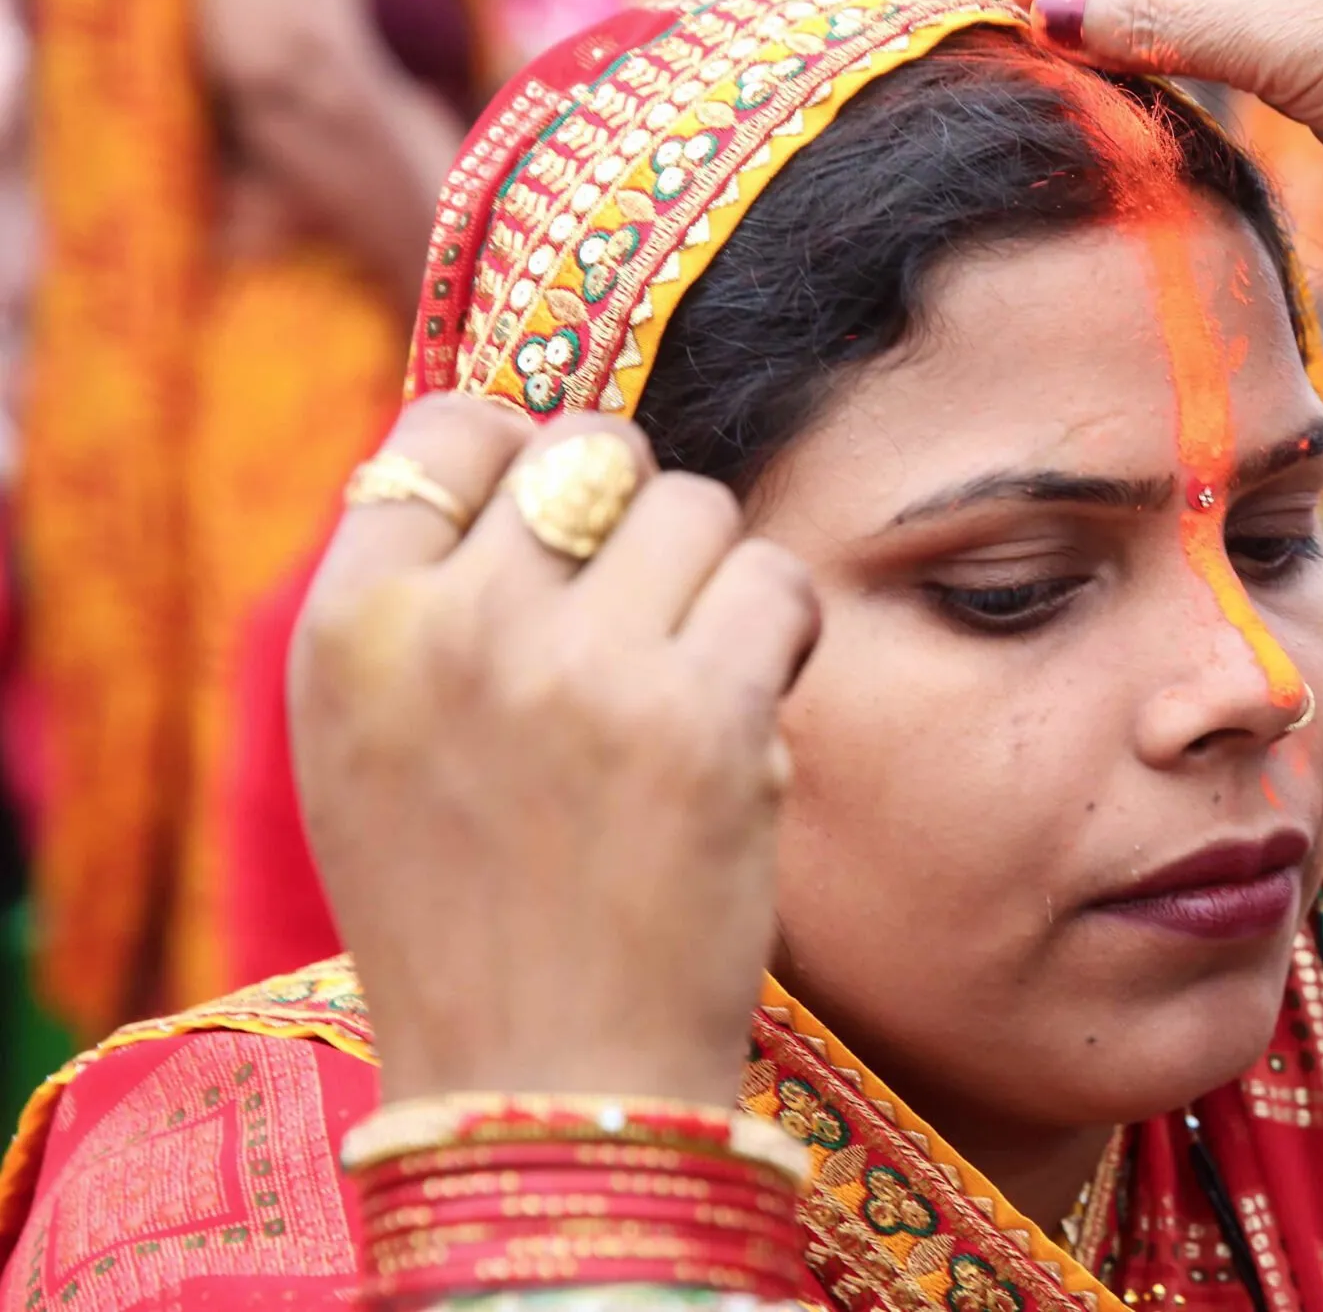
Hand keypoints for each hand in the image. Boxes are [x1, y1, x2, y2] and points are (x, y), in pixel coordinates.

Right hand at [290, 396, 819, 1107]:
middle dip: (634, 518)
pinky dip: (782, 637)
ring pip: (698, 505)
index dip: (526, 460)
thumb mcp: (369, 748)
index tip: (563, 531)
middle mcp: (456, 627)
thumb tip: (525, 460)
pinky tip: (747, 711)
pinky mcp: (701, 716)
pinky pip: (777, 583)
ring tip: (687, 683)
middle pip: (594, 449)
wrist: (539, 1084)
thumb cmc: (466, 918)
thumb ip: (422, 603)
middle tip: (639, 620)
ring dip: (714, 581)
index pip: (450, 429)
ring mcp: (580, 666)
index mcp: (349, 629)